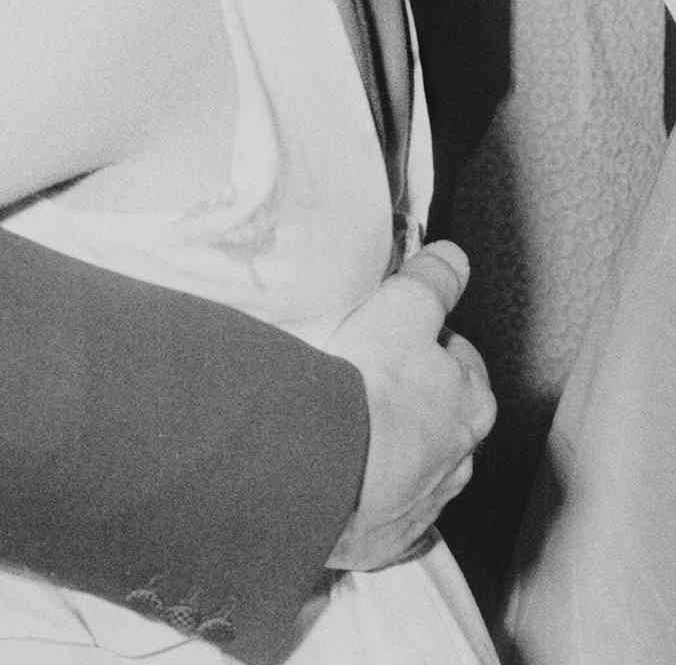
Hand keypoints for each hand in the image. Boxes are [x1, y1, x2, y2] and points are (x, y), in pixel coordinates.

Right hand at [322, 242, 494, 570]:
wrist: (327, 468)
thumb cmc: (371, 389)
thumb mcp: (403, 310)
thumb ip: (433, 281)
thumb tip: (454, 258)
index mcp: (470, 403)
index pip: (462, 364)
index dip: (434, 345)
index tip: (405, 335)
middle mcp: (458, 459)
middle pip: (444, 421)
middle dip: (418, 403)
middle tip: (374, 380)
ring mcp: (424, 504)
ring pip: (418, 470)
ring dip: (394, 453)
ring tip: (351, 430)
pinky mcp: (385, 539)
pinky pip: (384, 517)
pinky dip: (369, 501)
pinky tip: (344, 483)